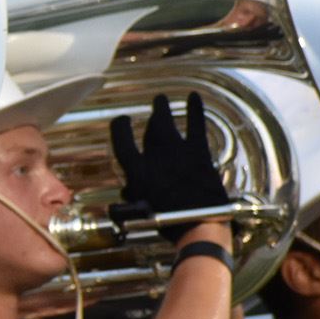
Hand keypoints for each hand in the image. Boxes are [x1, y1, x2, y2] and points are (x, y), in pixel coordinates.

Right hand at [108, 92, 227, 240]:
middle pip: (148, 128)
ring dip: (162, 109)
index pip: (122, 140)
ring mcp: (176, 150)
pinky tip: (194, 96)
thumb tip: (129, 190)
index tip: (122, 120)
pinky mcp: (198, 151)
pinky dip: (195, 109)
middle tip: (153, 107)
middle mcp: (153, 155)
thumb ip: (134, 194)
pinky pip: (195, 124)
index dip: (120, 127)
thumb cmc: (167, 221)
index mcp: (136, 170)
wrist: (199, 222)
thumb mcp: (141, 209)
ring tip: (161, 99)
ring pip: (165, 122)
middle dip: (149, 116)